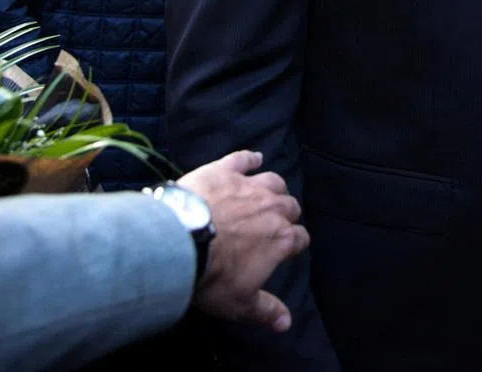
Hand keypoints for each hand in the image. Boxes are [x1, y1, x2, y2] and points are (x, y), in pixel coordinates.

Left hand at [179, 150, 309, 332]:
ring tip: (270, 194)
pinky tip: (254, 158)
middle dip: (287, 214)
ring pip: (274, 180)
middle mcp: (272, 207)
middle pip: (290, 206)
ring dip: (275, 188)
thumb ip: (266, 311)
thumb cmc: (213, 276)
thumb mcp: (240, 303)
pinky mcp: (225, 171)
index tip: (289, 248)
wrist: (181, 242)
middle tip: (275, 223)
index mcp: (280, 238)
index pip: (300, 238)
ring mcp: (249, 186)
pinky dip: (250, 158)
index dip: (295, 243)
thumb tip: (286, 324)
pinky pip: (244, 159)